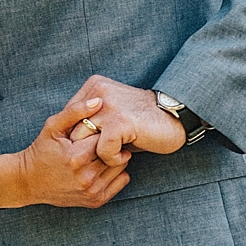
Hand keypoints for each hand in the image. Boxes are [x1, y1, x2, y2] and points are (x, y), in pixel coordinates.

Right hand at [7, 94, 131, 208]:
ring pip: (121, 166)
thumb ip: (75, 111)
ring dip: (114, 158)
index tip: (95, 129)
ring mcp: (92, 191)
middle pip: (116, 152)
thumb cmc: (41, 150)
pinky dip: (116, 172)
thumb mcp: (52, 126)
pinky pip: (122, 181)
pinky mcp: (95, 201)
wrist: (29, 182)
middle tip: (101, 140)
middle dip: (110, 144)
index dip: (101, 130)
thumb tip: (99, 100)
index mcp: (76, 157)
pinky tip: (103, 166)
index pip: (106, 136)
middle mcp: (86, 176)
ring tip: (101, 152)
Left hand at [65, 76, 187, 164]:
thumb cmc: (142, 121)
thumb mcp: (112, 113)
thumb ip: (91, 119)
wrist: (177, 117)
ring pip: (84, 141)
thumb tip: (68, 140)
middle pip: (72, 130)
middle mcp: (99, 92)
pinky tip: (126, 155)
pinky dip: (112, 159)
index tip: (88, 149)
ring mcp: (109, 106)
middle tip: (100, 158)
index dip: (75, 138)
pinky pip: (103, 150)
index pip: (68, 116)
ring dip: (97, 156)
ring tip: (113, 156)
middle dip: (82, 149)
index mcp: (94, 86)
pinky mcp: (120, 122)